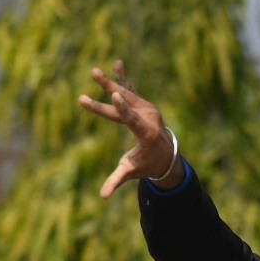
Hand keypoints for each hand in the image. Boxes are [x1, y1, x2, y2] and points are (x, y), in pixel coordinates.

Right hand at [78, 60, 181, 197]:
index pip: (132, 120)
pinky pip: (132, 89)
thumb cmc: (147, 164)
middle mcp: (149, 117)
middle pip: (125, 102)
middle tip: (94, 76)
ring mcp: (147, 108)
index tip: (115, 95)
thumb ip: (117, 181)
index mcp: (146, 133)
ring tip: (94, 71)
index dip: (123, 108)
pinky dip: (123, 77)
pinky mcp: (143, 104)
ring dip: (110, 82)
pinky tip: (117, 63)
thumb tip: (103, 197)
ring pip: (127, 92)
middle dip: (108, 90)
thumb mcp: (132, 172)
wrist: (166, 153)